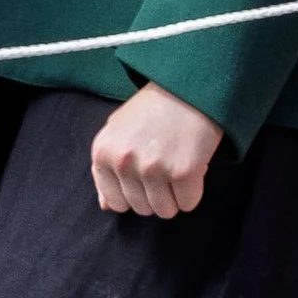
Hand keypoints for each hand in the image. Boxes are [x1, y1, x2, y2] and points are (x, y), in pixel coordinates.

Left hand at [90, 82, 225, 217]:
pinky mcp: (183, 172)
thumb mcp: (118, 129)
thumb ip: (107, 167)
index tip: (145, 175)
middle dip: (156, 194)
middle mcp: (124, 162)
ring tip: (178, 165)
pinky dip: (194, 191)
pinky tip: (193, 166)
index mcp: (103, 152)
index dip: (135, 192)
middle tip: (165, 165)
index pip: (116, 202)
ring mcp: (153, 168)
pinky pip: (189, 203)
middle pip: (142, 209)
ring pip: (165, 211)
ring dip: (175, 195)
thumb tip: (106, 205)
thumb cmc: (153, 108)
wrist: (189, 86)